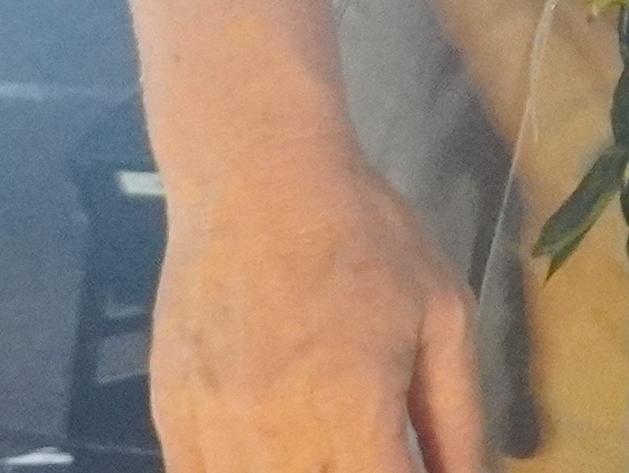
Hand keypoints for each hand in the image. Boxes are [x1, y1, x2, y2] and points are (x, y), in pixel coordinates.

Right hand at [149, 135, 485, 472]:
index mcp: (353, 420)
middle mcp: (275, 446)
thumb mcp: (443, 317)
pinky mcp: (169, 426)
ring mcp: (212, 441)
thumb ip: (458, 419)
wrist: (258, 184)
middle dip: (357, 472)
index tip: (411, 462)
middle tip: (372, 447)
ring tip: (329, 443)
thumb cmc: (366, 241)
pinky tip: (275, 447)